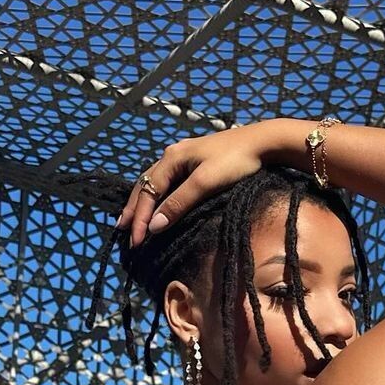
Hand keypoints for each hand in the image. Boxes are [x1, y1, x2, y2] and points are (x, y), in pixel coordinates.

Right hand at [115, 121, 282, 246]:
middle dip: (133, 209)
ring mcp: (183, 158)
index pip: (147, 192)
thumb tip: (153, 226)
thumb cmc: (235, 161)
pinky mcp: (194, 162)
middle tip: (122, 230)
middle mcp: (172, 156)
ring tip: (133, 220)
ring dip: (142, 202)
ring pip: (154, 182)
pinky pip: (166, 181)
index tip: (136, 241)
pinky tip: (156, 204)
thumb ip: (178, 203)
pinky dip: (156, 196)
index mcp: (171, 158)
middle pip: (145, 185)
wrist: (262, 143)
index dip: (140, 217)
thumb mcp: (205, 183)